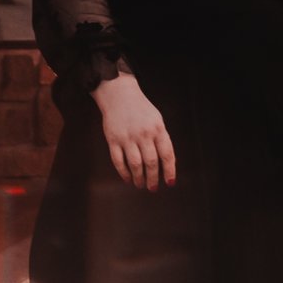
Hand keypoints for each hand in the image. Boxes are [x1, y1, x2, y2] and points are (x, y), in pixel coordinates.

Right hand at [94, 71, 176, 189]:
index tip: (170, 183)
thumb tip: (166, 164)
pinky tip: (128, 178)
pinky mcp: (113, 139)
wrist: (119, 94)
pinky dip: (123, 173)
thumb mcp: (157, 120)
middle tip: (153, 188)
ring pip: (135, 164)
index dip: (170, 171)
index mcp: (158, 129)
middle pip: (151, 162)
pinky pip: (118, 161)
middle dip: (153, 178)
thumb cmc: (141, 110)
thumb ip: (161, 139)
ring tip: (140, 185)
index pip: (167, 154)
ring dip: (139, 178)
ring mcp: (127, 137)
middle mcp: (143, 134)